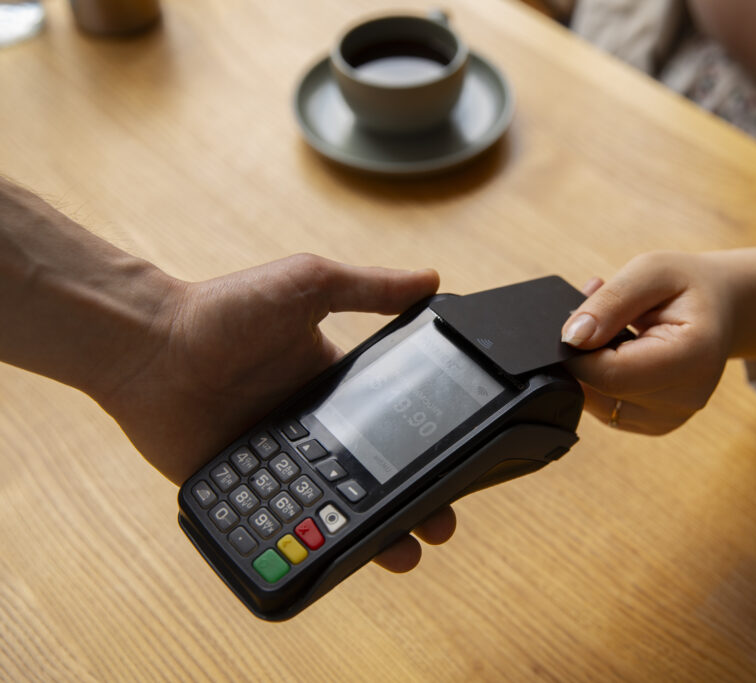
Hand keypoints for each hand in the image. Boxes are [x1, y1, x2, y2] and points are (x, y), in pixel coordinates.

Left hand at [98, 254, 452, 571]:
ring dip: (370, 534)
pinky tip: (338, 554)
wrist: (147, 346)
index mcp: (333, 386)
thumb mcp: (307, 284)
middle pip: (371, 476)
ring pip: (333, 508)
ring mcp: (278, 461)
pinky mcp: (243, 487)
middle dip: (412, 504)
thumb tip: (433, 279)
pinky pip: (280, 520)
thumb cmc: (224, 309)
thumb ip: (369, 288)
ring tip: (401, 553)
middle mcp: (311, 429)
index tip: (461, 468)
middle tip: (439, 526)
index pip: (391, 425)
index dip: (426, 450)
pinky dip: (307, 539)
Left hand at [561, 248, 755, 433]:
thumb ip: (610, 302)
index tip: (575, 324)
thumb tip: (573, 338)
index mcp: (693, 357)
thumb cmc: (690, 286)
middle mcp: (688, 397)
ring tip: (613, 333)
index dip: (578, 353)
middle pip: (603, 394)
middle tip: (597, 319)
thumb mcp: (650, 271)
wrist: (723, 307)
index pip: (611, 375)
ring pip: (599, 406)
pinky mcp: (658, 424)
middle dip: (585, 358)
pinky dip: (602, 384)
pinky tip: (619, 354)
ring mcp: (673, 417)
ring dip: (592, 371)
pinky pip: (608, 410)